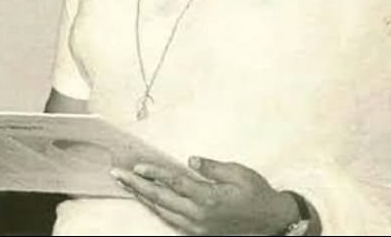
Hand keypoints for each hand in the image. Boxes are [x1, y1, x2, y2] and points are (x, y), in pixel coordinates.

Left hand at [110, 156, 297, 234]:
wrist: (273, 222)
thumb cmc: (258, 194)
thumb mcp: (239, 173)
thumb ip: (212, 167)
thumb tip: (190, 161)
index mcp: (209, 199)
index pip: (175, 184)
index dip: (154, 174)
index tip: (136, 166)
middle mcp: (199, 216)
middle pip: (161, 200)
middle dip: (137, 186)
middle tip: (118, 175)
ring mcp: (197, 228)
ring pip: (163, 213)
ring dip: (143, 198)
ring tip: (126, 185)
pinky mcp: (199, 234)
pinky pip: (171, 221)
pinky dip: (157, 210)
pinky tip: (147, 200)